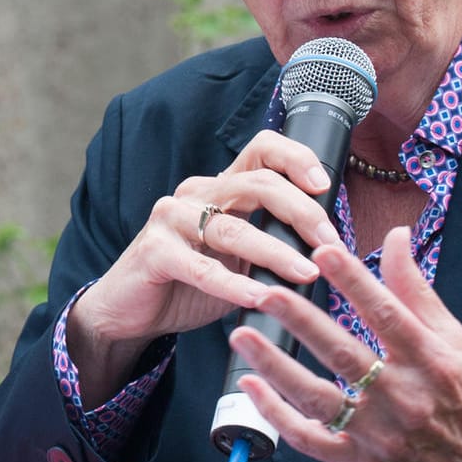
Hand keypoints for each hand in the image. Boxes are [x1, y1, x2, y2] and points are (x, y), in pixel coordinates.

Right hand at [67, 129, 344, 405]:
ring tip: (308, 274)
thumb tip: (331, 248)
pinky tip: (259, 298)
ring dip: (276, 252)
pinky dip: (233, 285)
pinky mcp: (154, 251)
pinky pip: (201, 267)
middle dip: (301, 212)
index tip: (325, 186)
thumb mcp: (240, 260)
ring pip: (234, 228)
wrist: (131, 312)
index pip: (261, 149)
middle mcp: (196, 194)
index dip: (295, 159)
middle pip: (256, 183)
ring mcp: (171, 219)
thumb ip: (273, 243)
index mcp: (221, 188)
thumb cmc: (191, 284)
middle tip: (330, 243)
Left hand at [229, 226, 461, 461]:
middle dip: (301, 320)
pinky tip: (253, 387)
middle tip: (266, 292)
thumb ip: (416, 289)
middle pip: (344, 354)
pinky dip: (278, 416)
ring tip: (242, 336)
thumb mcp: (454, 340)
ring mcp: (381, 434)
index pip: (387, 313)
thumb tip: (396, 235)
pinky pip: (311, 441)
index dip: (354, 280)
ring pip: (319, 399)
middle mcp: (404, 397)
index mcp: (430, 361)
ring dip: (276, 367)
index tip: (322, 250)